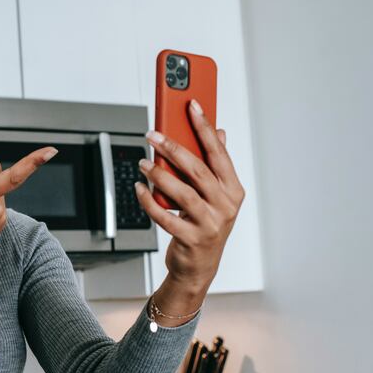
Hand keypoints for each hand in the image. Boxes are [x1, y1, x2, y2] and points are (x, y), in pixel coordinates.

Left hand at [135, 99, 245, 289]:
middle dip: (174, 148)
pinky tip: (139, 189)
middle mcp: (225, 205)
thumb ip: (215, 166)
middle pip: (198, 170)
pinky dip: (150, 202)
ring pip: (182, 192)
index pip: (219, 152)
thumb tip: (219, 132)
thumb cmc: (204, 225)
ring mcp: (210, 223)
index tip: (192, 105)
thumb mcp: (215, 196)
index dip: (205, 127)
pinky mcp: (191, 239)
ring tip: (143, 162)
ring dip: (159, 174)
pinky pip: (165, 216)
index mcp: (233, 190)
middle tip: (153, 134)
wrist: (199, 267)